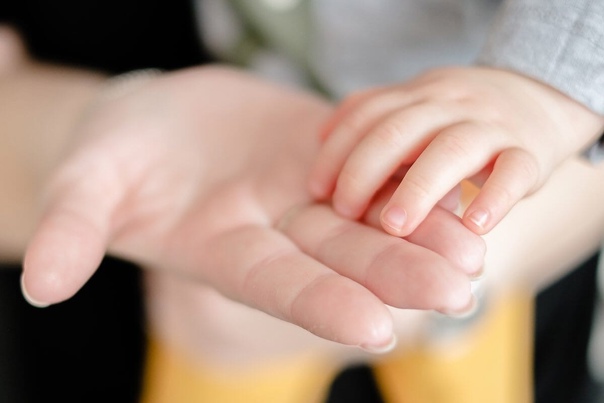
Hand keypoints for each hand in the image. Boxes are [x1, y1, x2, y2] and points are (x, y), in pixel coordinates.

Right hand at [21, 66, 483, 349]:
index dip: (321, 302)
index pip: (277, 283)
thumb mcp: (87, 186)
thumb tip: (39, 282)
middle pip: (341, 256)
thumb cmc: (114, 156)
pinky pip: (373, 169)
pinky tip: (457, 185)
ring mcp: (303, 192)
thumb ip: (74, 229)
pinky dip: (412, 179)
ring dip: (422, 232)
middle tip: (459, 286)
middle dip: (397, 272)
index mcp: (223, 249)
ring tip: (474, 247)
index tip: (376, 326)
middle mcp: (273, 230)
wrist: (154, 118)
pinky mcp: (323, 154)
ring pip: (369, 219)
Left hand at [308, 67, 603, 235]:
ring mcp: (491, 126)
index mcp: (417, 96)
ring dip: (418, 187)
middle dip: (364, 170)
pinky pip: (514, 171)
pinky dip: (496, 197)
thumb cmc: (459, 115)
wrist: (537, 96)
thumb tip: (320, 134)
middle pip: (399, 130)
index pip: (367, 116)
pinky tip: (474, 226)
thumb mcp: (416, 103)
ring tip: (393, 226)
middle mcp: (449, 105)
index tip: (316, 190)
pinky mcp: (529, 152)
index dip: (338, 152)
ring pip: (452, 149)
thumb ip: (372, 113)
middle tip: (344, 212)